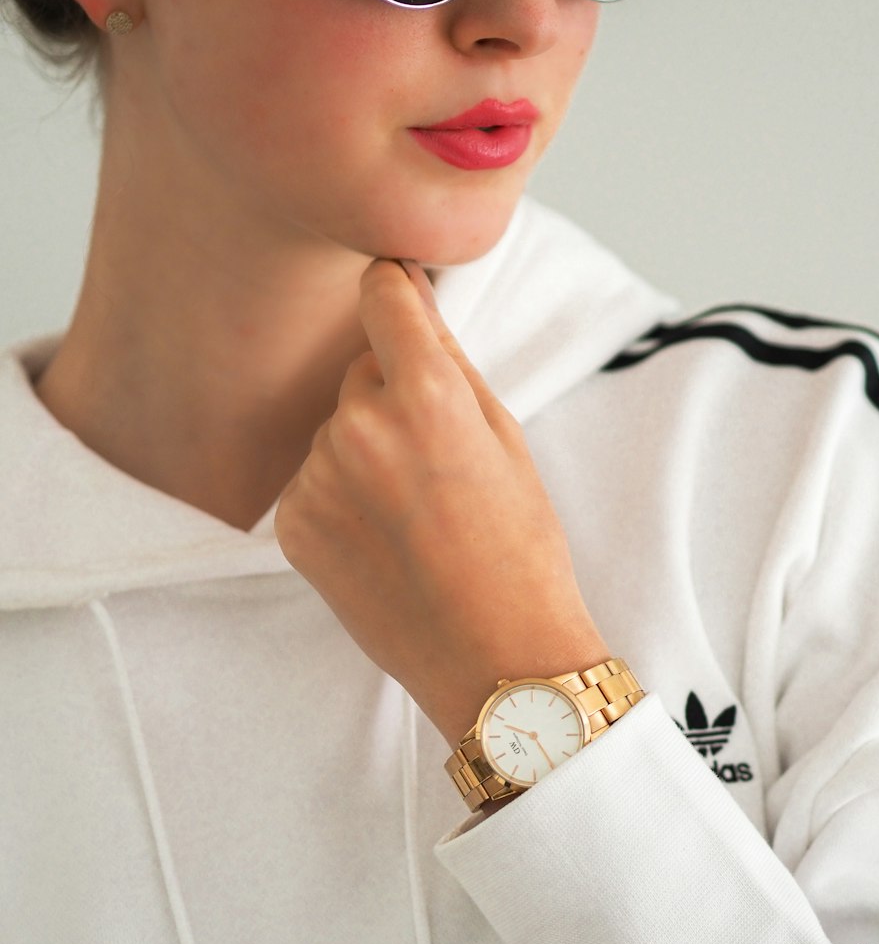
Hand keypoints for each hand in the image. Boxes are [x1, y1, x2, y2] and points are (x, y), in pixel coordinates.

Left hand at [274, 258, 608, 746]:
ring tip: (415, 516)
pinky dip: (341, 500)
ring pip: (336, 432)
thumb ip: (450, 363)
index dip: (392, 288)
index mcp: (426, 395)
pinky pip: (313, 483)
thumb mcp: (506, 440)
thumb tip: (413, 301)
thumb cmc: (521, 550)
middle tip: (439, 464)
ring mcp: (318, 478)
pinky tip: (383, 541)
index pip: (382, 295)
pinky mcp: (292, 524)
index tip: (394, 286)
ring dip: (364, 453)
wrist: (495, 658)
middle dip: (392, 398)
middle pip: (360, 374)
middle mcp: (360, 426)